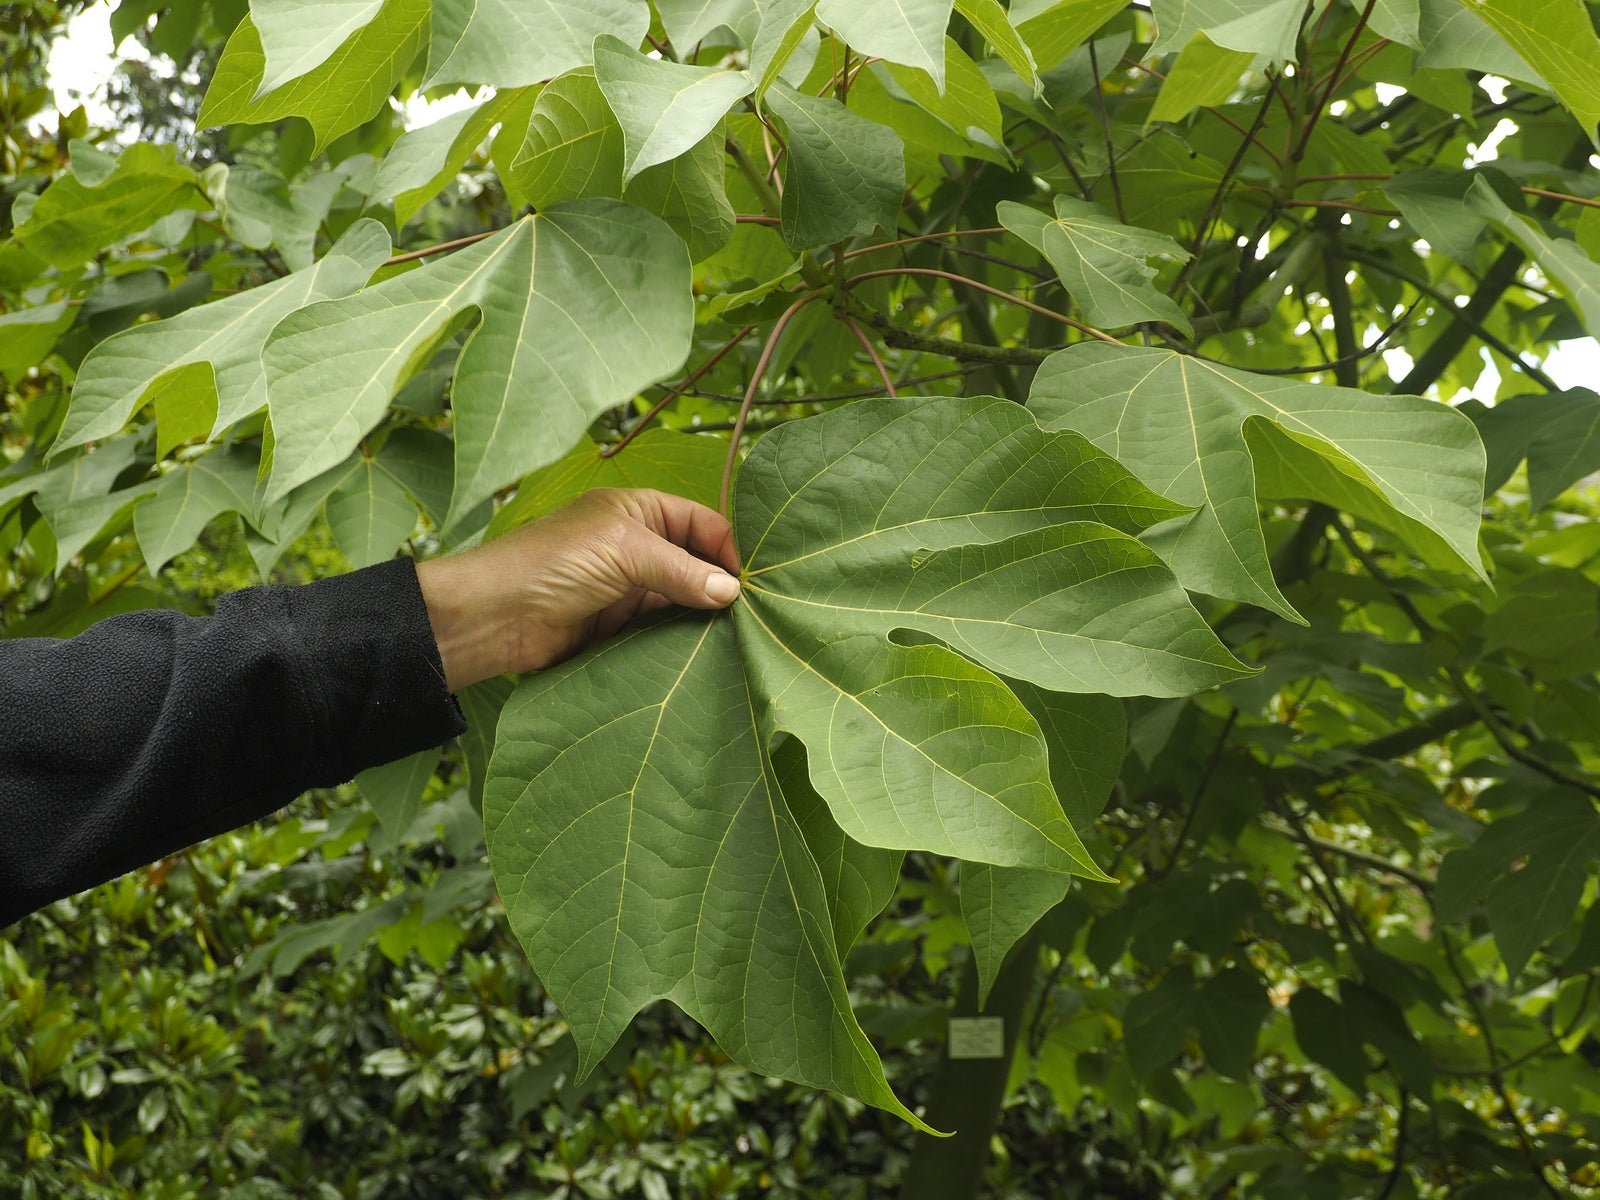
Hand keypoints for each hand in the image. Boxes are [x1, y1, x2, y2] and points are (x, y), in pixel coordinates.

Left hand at [414, 489, 740, 691]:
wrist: (495, 617)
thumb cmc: (553, 563)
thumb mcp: (624, 551)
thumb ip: (682, 570)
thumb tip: (732, 593)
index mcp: (637, 510)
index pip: (702, 523)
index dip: (729, 548)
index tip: (756, 582)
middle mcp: (636, 544)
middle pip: (696, 562)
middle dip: (722, 585)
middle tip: (756, 615)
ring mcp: (627, 586)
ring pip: (682, 598)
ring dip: (704, 616)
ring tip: (739, 637)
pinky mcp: (618, 626)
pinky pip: (662, 629)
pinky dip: (683, 639)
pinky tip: (706, 652)